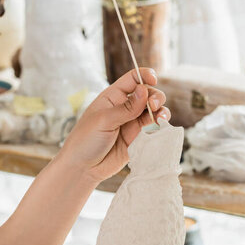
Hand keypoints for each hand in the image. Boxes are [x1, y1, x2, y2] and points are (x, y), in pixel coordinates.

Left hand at [59, 68, 170, 182]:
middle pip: (147, 93)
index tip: (154, 80)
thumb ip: (126, 108)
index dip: (145, 75)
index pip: (133, 78)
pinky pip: (153, 127)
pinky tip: (161, 125)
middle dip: (155, 96)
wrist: (83, 168)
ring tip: (160, 117)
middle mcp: (124, 107)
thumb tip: (144, 90)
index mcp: (112, 97)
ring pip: (153, 110)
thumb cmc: (85, 141)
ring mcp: (132, 122)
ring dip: (161, 110)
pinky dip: (160, 124)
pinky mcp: (138, 138)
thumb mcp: (104, 121)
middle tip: (153, 105)